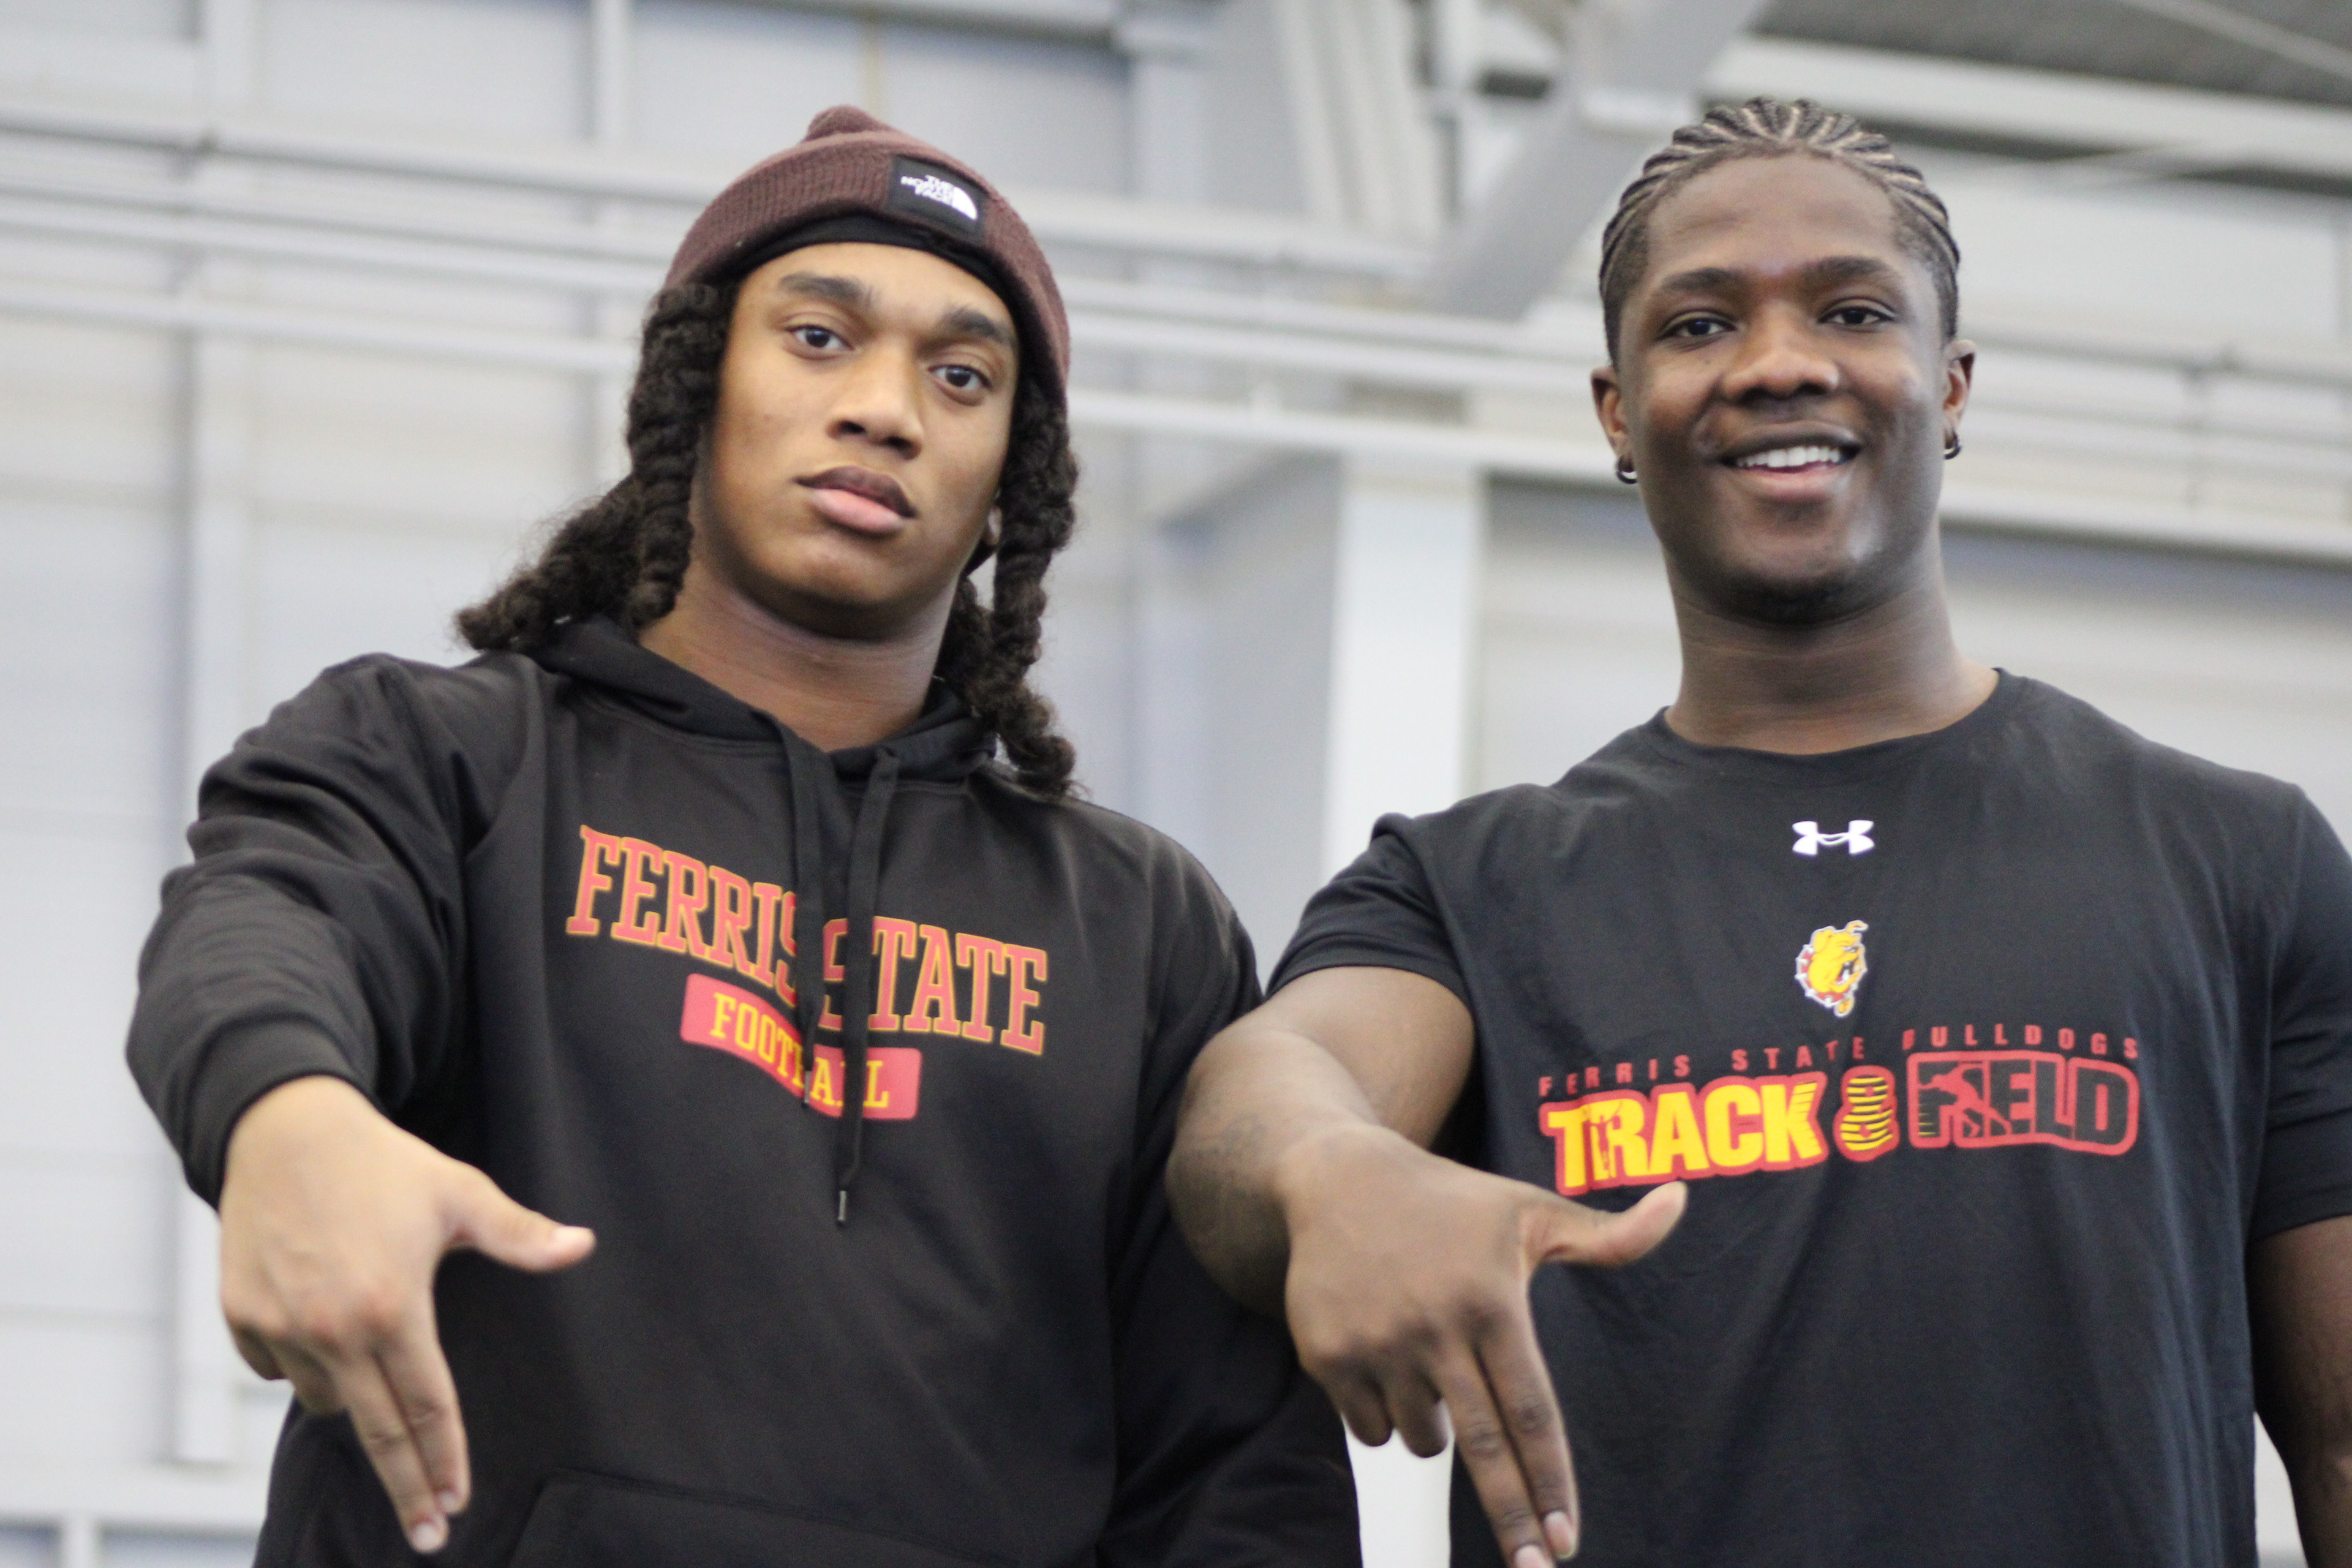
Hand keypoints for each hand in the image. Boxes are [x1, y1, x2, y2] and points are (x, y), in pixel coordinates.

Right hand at [217, 1076, 595, 1553]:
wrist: (285, 1129)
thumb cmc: (382, 1163)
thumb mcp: (460, 1193)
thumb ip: (520, 1234)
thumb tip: (582, 1246)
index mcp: (393, 1308)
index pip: (428, 1407)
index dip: (446, 1461)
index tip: (456, 1506)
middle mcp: (333, 1330)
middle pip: (378, 1432)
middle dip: (407, 1488)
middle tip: (427, 1534)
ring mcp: (281, 1328)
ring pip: (327, 1398)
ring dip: (353, 1398)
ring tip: (370, 1355)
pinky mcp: (241, 1318)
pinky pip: (279, 1369)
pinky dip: (303, 1365)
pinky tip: (320, 1331)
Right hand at [1276, 1124, 1683, 1565]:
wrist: (1338, 1176)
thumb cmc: (1451, 1200)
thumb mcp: (1531, 1210)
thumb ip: (1611, 1233)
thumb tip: (1682, 1199)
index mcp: (1491, 1301)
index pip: (1531, 1413)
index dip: (1552, 1482)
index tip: (1568, 1540)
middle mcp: (1434, 1327)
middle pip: (1483, 1448)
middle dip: (1512, 1518)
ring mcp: (1378, 1344)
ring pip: (1424, 1438)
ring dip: (1440, 1431)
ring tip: (1433, 1367)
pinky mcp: (1328, 1354)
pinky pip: (1371, 1427)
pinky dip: (1388, 1416)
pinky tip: (1387, 1358)